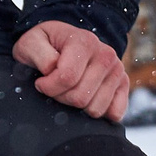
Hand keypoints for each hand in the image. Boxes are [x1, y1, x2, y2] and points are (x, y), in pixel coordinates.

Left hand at [12, 20, 127, 121]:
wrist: (63, 42)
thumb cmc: (46, 45)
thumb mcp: (32, 42)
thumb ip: (39, 54)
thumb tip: (52, 68)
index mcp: (84, 41)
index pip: (67, 77)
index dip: (48, 87)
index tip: (41, 82)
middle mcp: (106, 55)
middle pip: (81, 97)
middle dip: (61, 97)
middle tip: (54, 87)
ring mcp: (117, 70)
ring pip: (95, 109)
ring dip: (77, 107)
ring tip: (69, 90)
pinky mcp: (123, 84)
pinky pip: (115, 113)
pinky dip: (98, 113)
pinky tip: (86, 99)